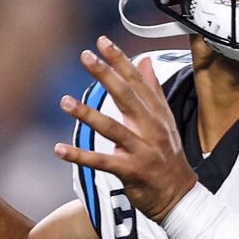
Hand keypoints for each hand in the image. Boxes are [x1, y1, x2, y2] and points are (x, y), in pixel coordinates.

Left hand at [54, 36, 196, 222]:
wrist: (179, 196)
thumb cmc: (168, 156)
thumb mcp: (165, 120)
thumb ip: (152, 90)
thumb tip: (146, 61)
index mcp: (156, 114)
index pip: (138, 81)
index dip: (120, 60)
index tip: (103, 42)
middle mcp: (150, 128)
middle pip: (126, 97)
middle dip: (106, 75)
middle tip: (86, 56)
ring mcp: (142, 150)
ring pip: (112, 128)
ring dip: (87, 114)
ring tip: (65, 101)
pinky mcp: (131, 171)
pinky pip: (102, 162)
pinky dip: (80, 156)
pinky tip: (59, 149)